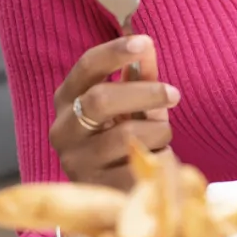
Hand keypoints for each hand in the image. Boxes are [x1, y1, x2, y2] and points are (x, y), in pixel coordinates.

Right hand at [49, 35, 178, 187]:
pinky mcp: (95, 188)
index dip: (115, 51)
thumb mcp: (134, 106)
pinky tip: (157, 158)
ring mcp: (75, 161)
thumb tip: (147, 46)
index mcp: (67, 101)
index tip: (145, 41)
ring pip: (125, 133)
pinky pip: (138, 163)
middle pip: (100, 99)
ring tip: (161, 138)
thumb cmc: (127, 141)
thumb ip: (139, 77)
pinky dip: (158, 156)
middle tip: (174, 94)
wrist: (122, 194)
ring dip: (156, 131)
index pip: (86, 67)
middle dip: (145, 92)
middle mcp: (62, 130)